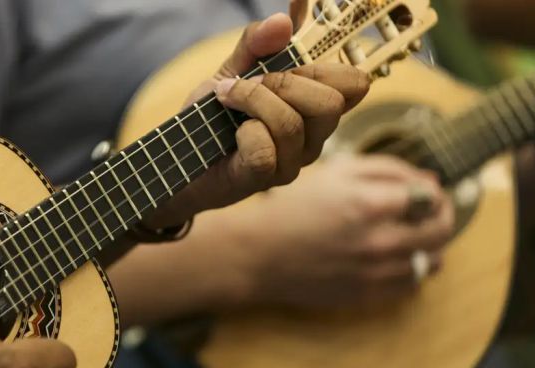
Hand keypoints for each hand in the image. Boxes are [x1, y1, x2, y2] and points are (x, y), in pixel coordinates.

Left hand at [144, 12, 369, 227]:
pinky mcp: (264, 179)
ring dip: (253, 101)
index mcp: (314, 107)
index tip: (291, 50)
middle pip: (330, 103)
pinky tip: (232, 135)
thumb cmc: (212, 116)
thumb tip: (283, 20)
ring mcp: (291, 162)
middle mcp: (312, 137)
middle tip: (251, 82)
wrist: (179, 156)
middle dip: (285, 83)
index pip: (355, 85)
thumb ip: (256, 44)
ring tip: (229, 99)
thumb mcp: (233, 70)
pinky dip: (243, 133)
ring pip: (291, 124)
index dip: (331, 63)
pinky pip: (264, 149)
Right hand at [236, 155, 454, 308]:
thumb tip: (430, 179)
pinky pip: (413, 284)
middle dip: (440, 215)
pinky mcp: (369, 295)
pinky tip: (393, 257)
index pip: (432, 197)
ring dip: (429, 244)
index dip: (433, 191)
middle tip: (426, 211)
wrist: (260, 254)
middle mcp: (380, 241)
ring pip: (432, 260)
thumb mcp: (336, 172)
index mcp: (371, 203)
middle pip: (441, 229)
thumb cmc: (294, 207)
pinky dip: (412, 268)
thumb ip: (387, 169)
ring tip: (409, 235)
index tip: (423, 191)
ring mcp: (376, 273)